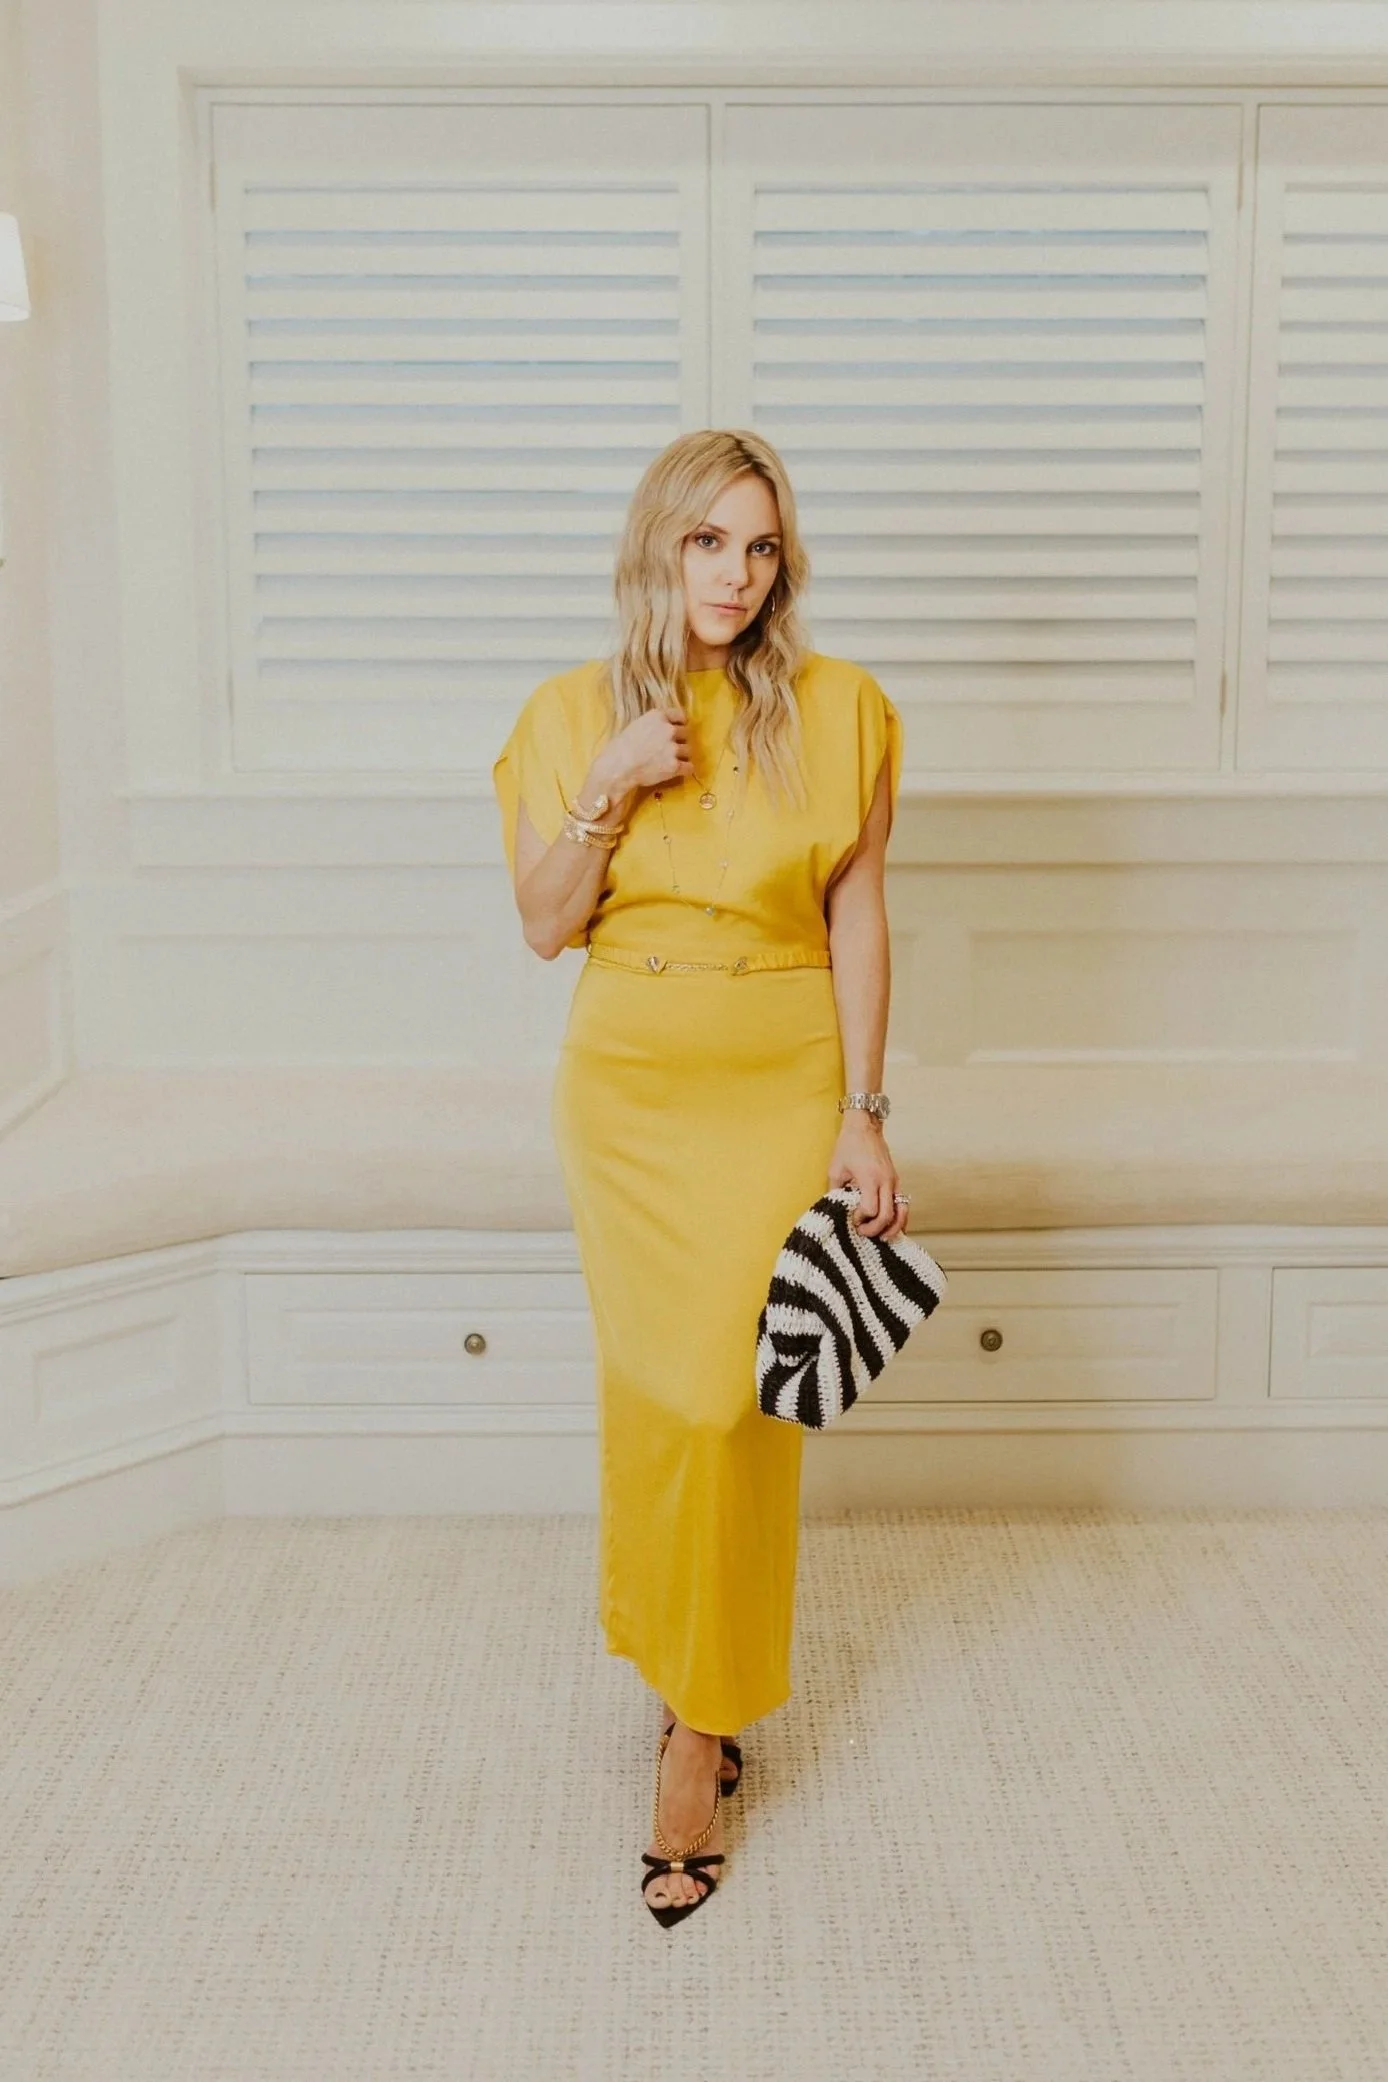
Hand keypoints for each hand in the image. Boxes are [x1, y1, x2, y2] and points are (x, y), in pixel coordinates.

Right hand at [593, 708, 694, 795]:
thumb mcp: (636, 725)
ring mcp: (673, 748)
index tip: (677, 731)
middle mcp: (669, 729)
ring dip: (682, 756)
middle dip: (680, 740)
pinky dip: (684, 770)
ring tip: (670, 762)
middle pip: (686, 733)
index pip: (680, 715)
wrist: (617, 767)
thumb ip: (653, 725)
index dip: (679, 724)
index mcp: (658, 716)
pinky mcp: (675, 766)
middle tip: (670, 749)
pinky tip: (677, 771)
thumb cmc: (619, 748)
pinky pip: (689, 767)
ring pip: (688, 750)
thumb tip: (663, 730)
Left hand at [828, 1114, 907, 1241]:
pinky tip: (891, 1227)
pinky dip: (899, 1217)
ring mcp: (894, 1181)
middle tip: (863, 1233)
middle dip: (875, 1229)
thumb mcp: (835, 1169)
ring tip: (883, 1237)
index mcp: (870, 1178)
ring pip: (902, 1211)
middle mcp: (886, 1181)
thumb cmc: (848, 1146)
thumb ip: (836, 1192)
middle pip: (888, 1215)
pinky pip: (902, 1204)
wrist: (865, 1126)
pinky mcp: (896, 1181)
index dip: (861, 1219)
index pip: (870, 1209)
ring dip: (894, 1227)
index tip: (852, 1219)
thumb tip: (836, 1211)